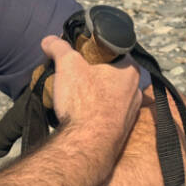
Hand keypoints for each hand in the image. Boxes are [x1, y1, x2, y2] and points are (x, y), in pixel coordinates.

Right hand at [39, 35, 141, 159]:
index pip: (115, 51)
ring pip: (109, 96)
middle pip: (111, 74)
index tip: (81, 54)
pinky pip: (106, 116)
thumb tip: (49, 40)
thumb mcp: (67, 65)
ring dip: (93, 95)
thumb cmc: (84, 102)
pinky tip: (79, 115)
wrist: (87, 144)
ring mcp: (130, 114)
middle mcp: (136, 91)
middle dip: (93, 74)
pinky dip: (94, 113)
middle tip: (74, 75)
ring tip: (74, 96)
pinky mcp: (121, 131)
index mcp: (130, 71)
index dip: (96, 50)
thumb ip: (59, 48)